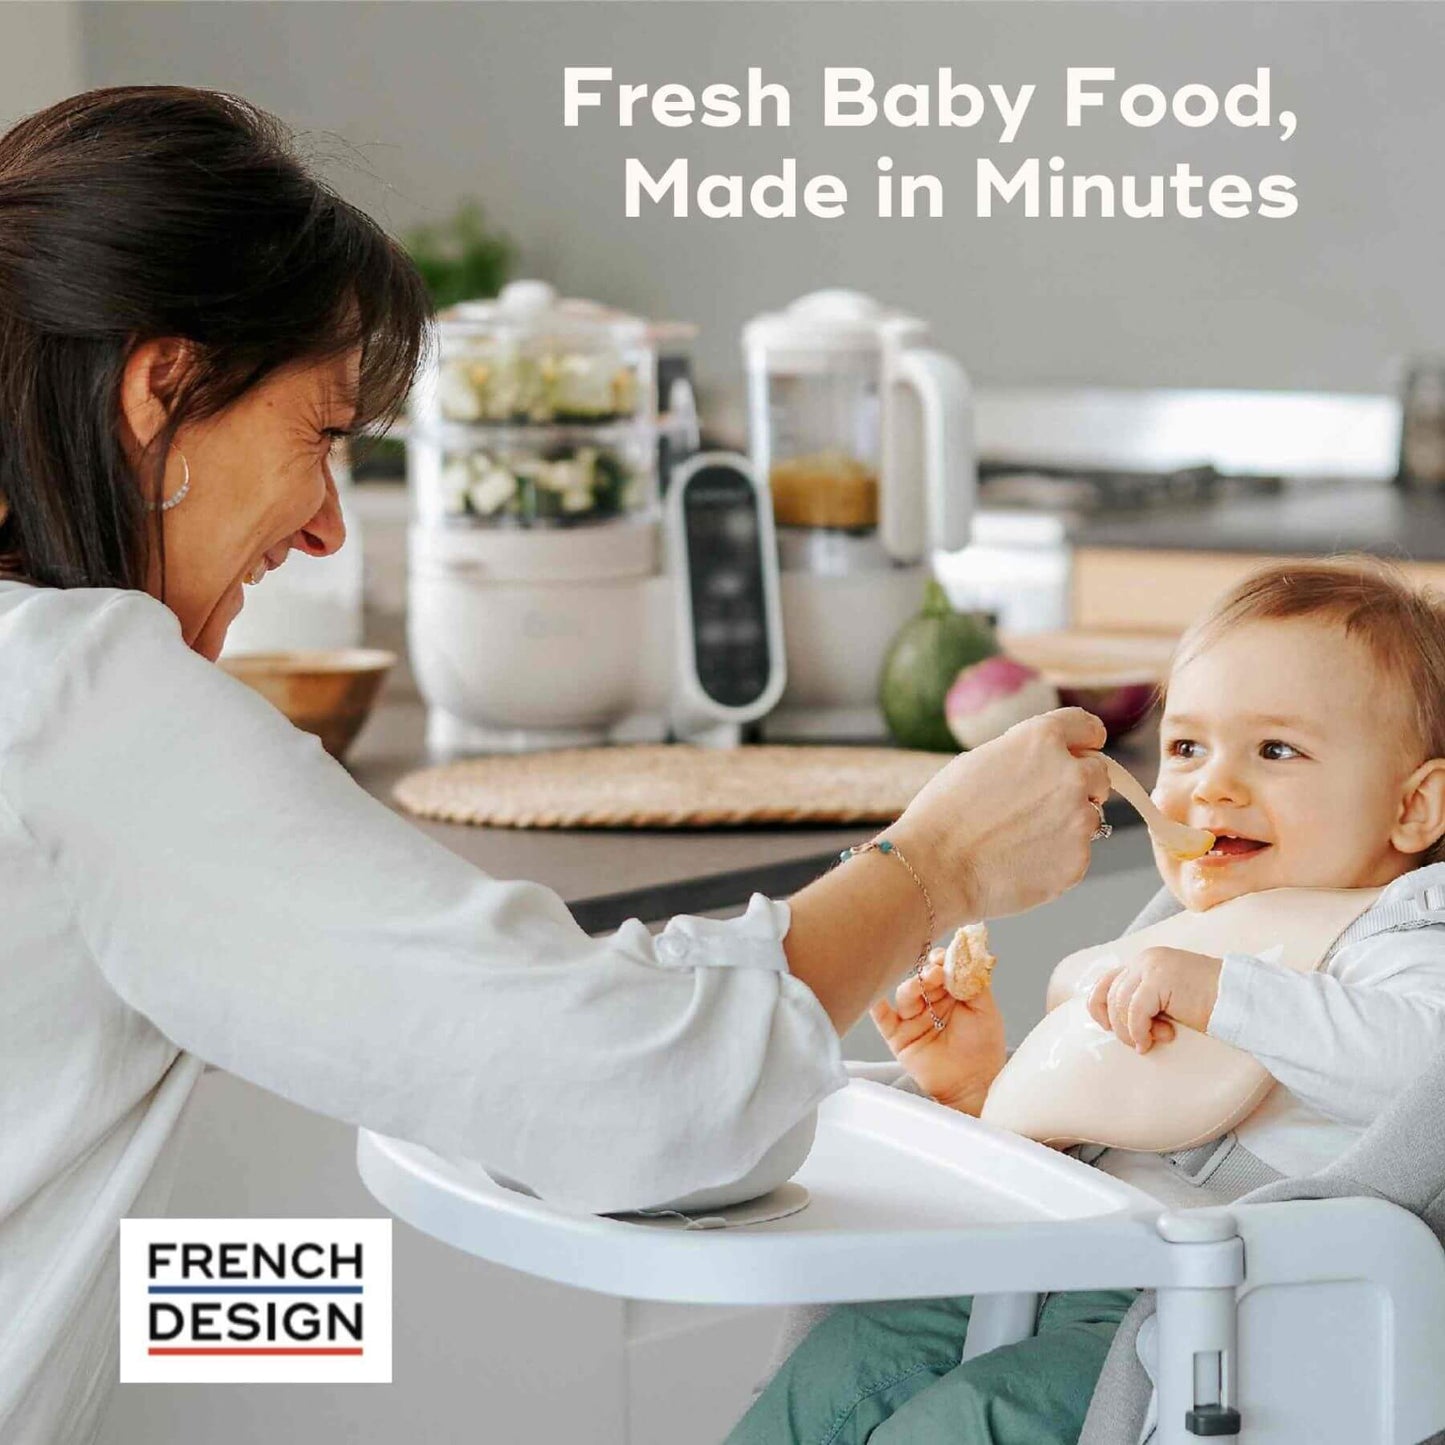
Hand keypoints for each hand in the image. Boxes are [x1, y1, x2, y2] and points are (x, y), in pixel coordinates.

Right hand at [870, 949, 1006, 1114]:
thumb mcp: (986, 1010)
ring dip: (911, 986)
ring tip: (922, 984)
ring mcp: (913, 1019)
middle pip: (922, 979)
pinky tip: (877, 999)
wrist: (975, 1084)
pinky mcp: (899, 1037)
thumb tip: (961, 958)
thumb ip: (974, 983)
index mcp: (951, 993)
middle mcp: (930, 1003)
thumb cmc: (983, 1048)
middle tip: (937, 973)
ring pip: (905, 995)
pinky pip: (883, 1019)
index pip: (941, 969)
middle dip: (928, 973)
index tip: (945, 959)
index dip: (941, 961)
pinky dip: (877, 1007)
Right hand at [890, 708, 1109, 925]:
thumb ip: (1025, 757)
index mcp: (1042, 739)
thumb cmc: (945, 814)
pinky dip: (1056, 856)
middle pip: (1099, 773)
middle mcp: (1070, 773)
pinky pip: (1078, 852)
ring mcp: (1079, 818)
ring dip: (1067, 823)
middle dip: (1079, 785)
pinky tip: (1021, 860)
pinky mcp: (1079, 859)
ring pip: (1090, 816)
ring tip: (1021, 838)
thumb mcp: (981, 761)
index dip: (1084, 740)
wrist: (935, 869)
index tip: (1082, 751)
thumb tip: (1047, 765)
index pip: (1088, 727)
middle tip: (1044, 804)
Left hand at [1087, 946, 1222, 1053]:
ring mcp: (1152, 966)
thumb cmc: (1209, 1005)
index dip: (1100, 1006)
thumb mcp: (1168, 1000)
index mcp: (1147, 960)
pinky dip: (1137, 1031)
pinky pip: (1134, 1011)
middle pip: (1110, 994)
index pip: (1107, 981)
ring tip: (1148, 1043)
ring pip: (1119, 1004)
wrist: (1241, 999)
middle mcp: (1146, 958)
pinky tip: (1148, 1043)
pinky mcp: (1159, 980)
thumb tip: (1114, 1022)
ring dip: (1129, 1031)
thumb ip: (1144, 1001)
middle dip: (1119, 1024)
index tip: (1108, 1028)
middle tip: (1140, 1041)